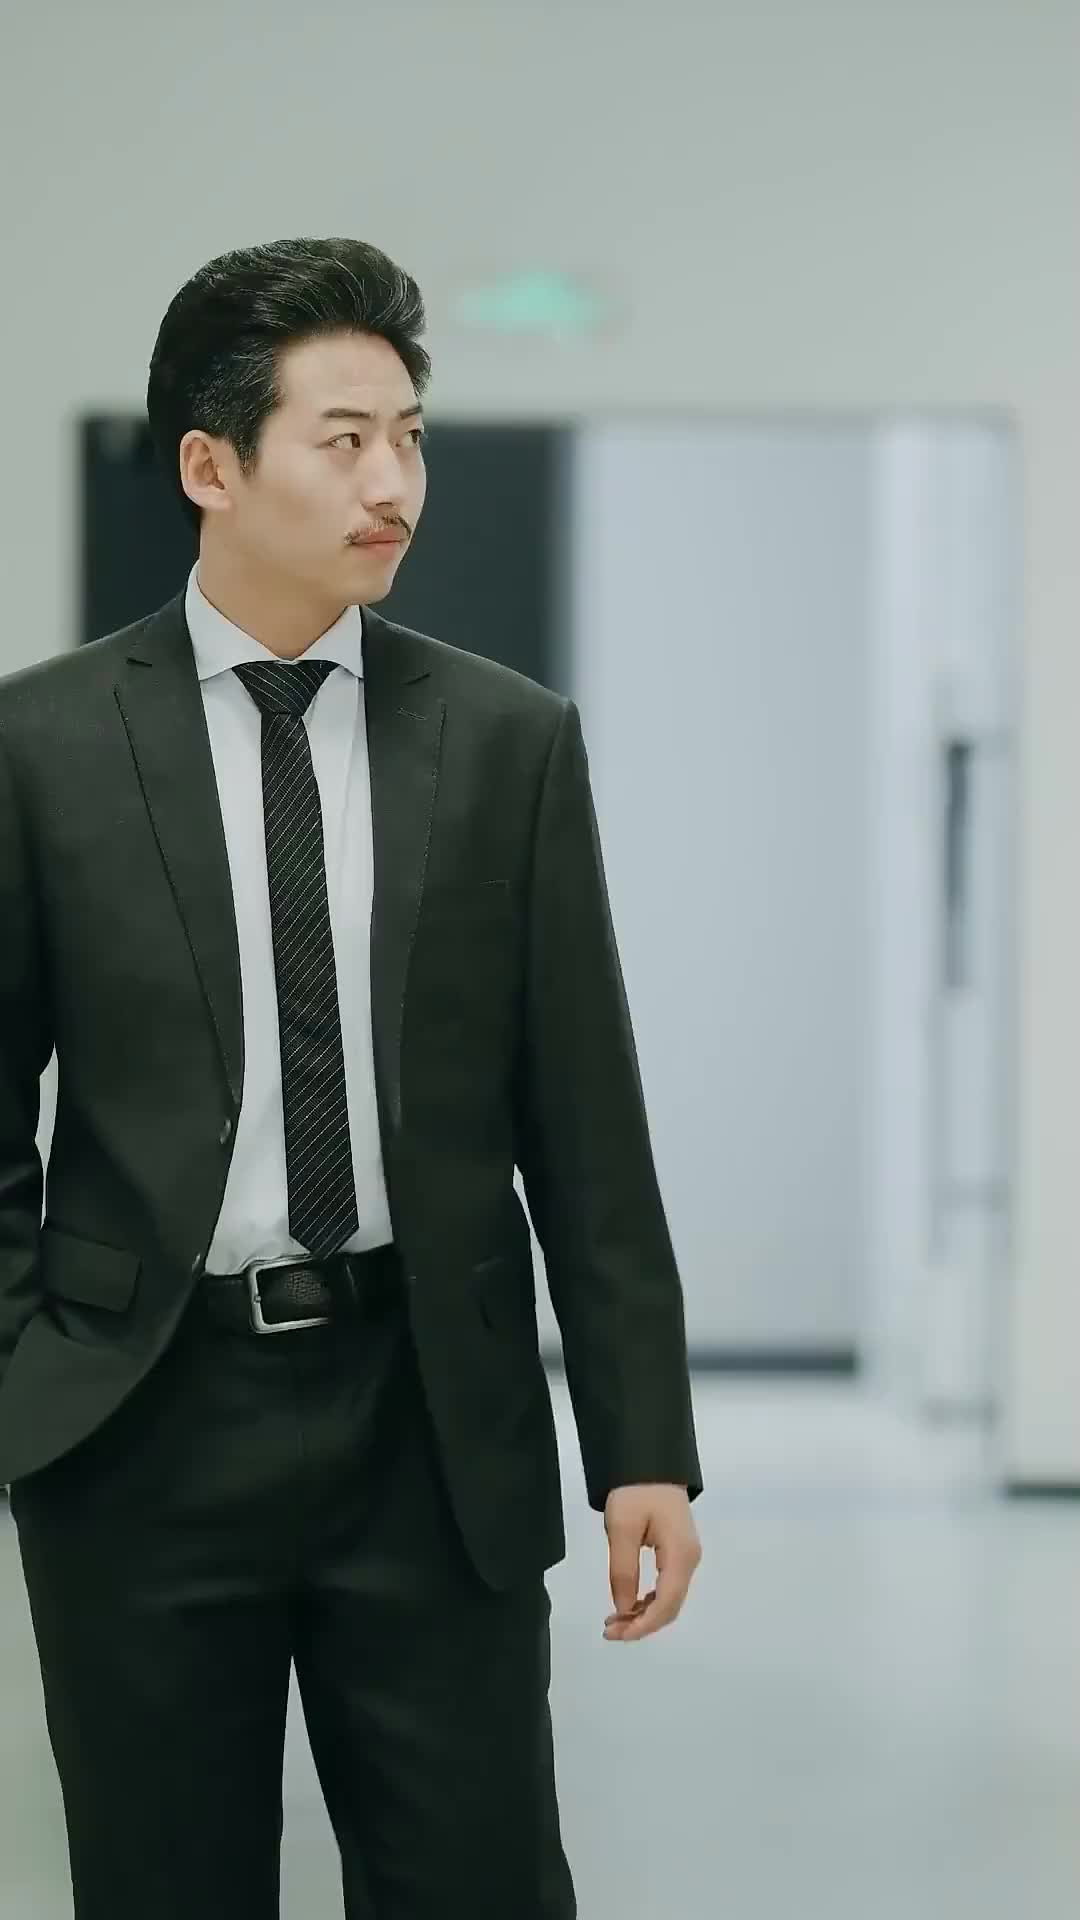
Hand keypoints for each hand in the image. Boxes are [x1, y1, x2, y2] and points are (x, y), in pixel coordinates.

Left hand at [603, 1483, 701, 1642]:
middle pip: (671, 1606)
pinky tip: (628, 1603)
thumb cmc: (635, 1491)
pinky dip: (649, 1600)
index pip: (666, 1603)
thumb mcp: (621, 1528)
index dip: (643, 1625)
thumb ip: (623, 1571)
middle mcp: (690, 1560)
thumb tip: (624, 1610)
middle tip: (609, 1630)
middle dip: (642, 1624)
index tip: (616, 1634)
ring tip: (614, 1620)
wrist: (650, 1461)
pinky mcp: (679, 1551)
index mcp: (681, 1555)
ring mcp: (687, 1556)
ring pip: (670, 1599)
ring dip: (644, 1614)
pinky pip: (668, 1586)